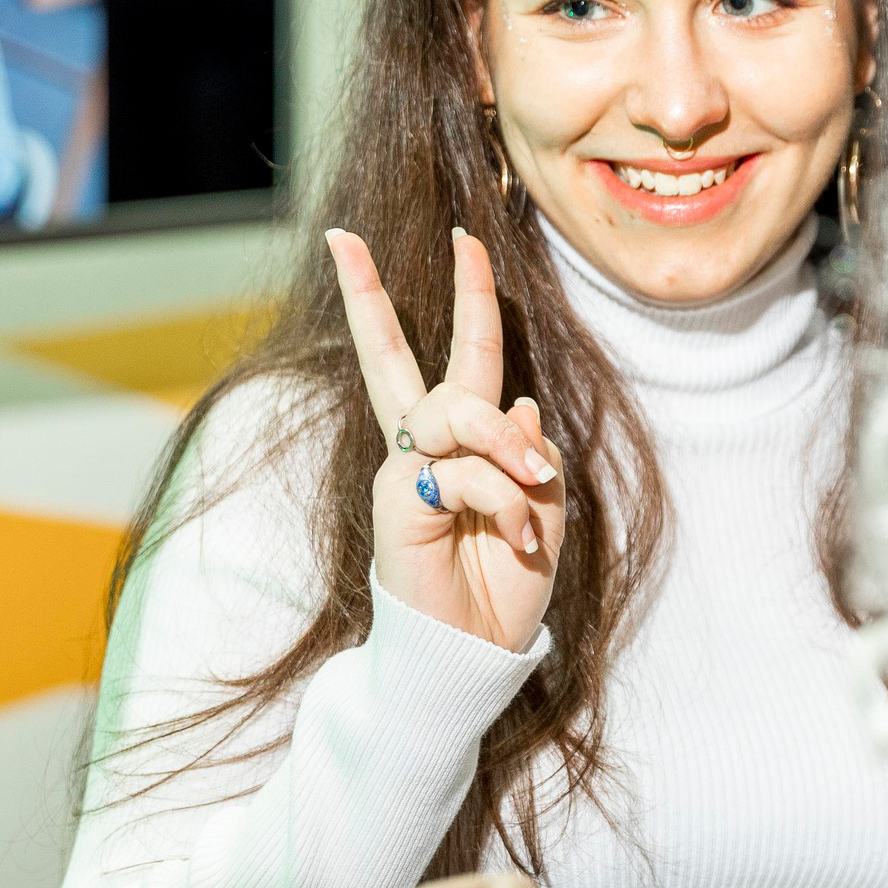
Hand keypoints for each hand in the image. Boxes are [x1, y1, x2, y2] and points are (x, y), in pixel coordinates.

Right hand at [326, 227, 563, 652]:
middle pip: (391, 355)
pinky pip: (467, 474)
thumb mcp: (544, 505)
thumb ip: (533, 452)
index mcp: (461, 440)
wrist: (477, 651)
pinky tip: (518, 538)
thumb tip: (523, 406)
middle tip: (342, 240)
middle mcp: (424, 445)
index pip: (457, 354)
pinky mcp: (400, 501)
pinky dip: (505, 504)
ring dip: (507, 447)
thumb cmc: (506, 581)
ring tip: (531, 491)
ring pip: (462, 411)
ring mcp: (407, 470)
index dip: (465, 295)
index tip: (461, 236)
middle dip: (368, 294)